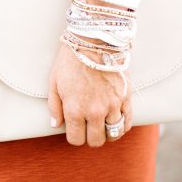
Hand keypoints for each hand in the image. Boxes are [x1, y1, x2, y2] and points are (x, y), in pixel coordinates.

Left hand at [47, 28, 133, 146]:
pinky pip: (128, 122)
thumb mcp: (54, 82)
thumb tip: (55, 125)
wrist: (94, 40)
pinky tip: (116, 122)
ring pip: (113, 134)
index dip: (74, 136)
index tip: (75, 129)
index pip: (76, 139)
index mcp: (75, 110)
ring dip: (107, 132)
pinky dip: (122, 126)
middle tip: (89, 127)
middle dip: (90, 137)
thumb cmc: (71, 59)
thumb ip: (54, 106)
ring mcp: (112, 106)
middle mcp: (94, 112)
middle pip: (96, 141)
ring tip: (103, 126)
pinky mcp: (126, 97)